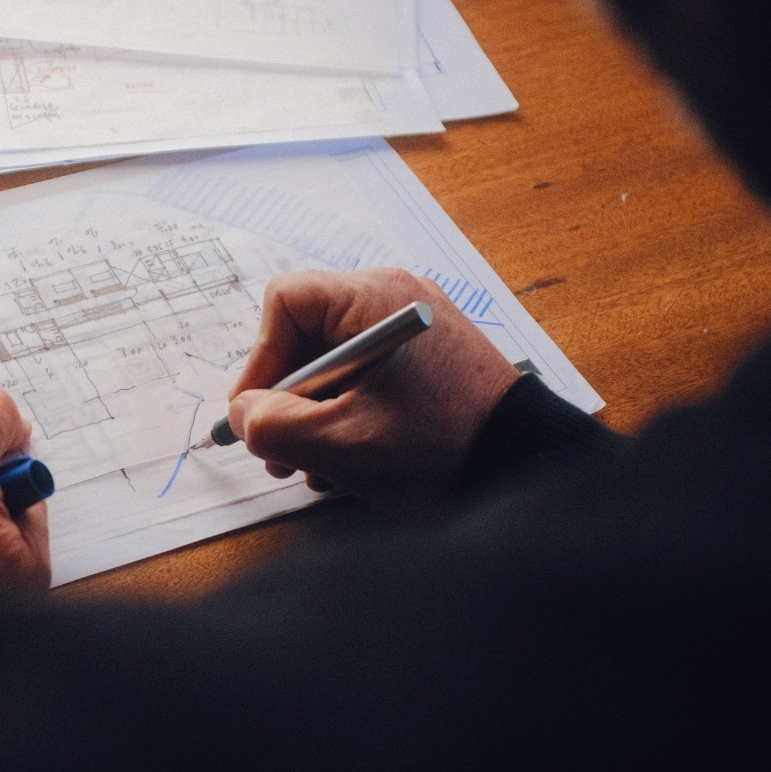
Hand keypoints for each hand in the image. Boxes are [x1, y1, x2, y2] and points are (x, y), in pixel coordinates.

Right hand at [226, 270, 518, 500]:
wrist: (528, 471)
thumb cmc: (444, 451)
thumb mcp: (341, 445)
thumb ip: (273, 426)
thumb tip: (242, 415)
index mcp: (377, 300)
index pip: (286, 302)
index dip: (260, 360)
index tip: (257, 414)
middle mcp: (397, 300)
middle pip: (307, 334)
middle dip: (287, 399)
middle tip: (280, 452)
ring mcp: (415, 329)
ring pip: (334, 362)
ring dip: (314, 416)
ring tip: (316, 467)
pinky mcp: (429, 359)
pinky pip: (367, 376)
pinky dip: (348, 414)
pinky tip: (350, 460)